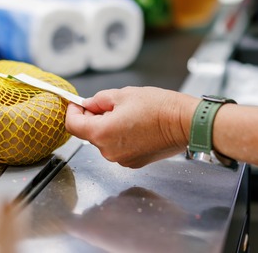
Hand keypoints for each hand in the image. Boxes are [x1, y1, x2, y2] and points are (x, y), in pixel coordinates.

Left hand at [65, 87, 198, 167]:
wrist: (184, 123)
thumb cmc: (158, 107)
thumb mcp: (123, 95)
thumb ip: (99, 100)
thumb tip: (89, 104)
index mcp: (101, 133)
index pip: (73, 125)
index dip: (72, 112)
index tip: (77, 104)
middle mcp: (108, 151)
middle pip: (90, 134)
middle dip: (95, 118)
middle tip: (111, 105)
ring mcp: (122, 159)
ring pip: (106, 141)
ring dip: (110, 128)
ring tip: (130, 115)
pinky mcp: (134, 162)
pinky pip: (119, 148)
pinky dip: (122, 137)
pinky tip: (138, 127)